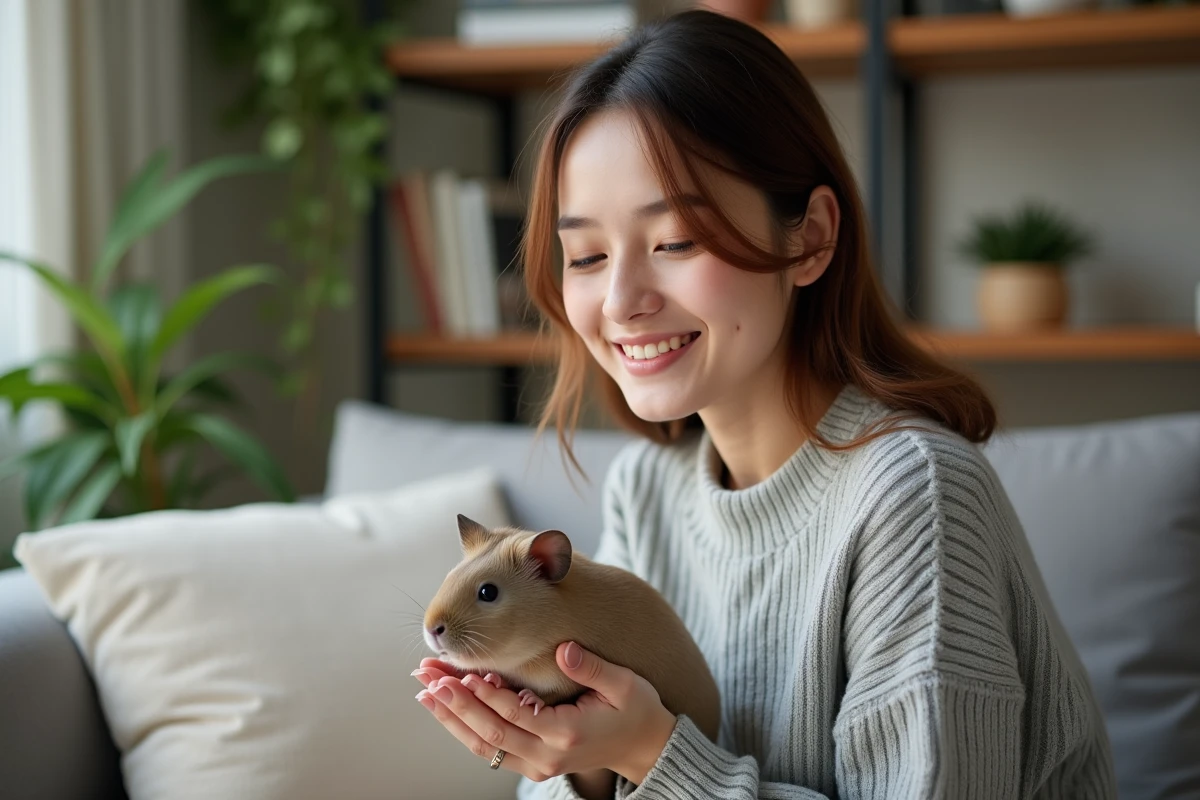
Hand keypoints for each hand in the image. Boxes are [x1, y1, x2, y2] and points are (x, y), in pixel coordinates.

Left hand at [412, 642, 677, 786]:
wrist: (644, 746)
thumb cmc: (635, 708)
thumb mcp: (624, 684)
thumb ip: (592, 667)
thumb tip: (564, 649)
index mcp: (565, 733)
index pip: (514, 712)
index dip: (484, 693)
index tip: (459, 672)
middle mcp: (546, 756)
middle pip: (490, 732)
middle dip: (455, 703)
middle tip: (427, 676)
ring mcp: (538, 765)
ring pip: (485, 746)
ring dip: (452, 718)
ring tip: (425, 691)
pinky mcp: (534, 766)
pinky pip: (493, 750)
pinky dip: (466, 729)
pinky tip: (447, 708)